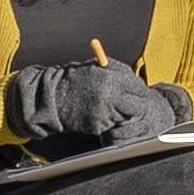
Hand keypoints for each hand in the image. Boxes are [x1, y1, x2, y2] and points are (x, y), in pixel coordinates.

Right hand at [6, 60, 175, 145]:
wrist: (54, 96)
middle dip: (135, 107)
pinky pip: (110, 125)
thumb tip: (140, 83)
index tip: (137, 94)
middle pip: (137, 108)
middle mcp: (111, 98)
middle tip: (128, 105)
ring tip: (104, 105)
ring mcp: (104, 114)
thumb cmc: (78, 78)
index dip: (140, 92)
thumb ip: (120, 72)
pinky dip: (106, 121)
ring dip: (119, 114)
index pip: (140, 89)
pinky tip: (95, 112)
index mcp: (113, 80)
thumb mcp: (99, 68)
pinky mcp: (97, 126)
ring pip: (124, 118)